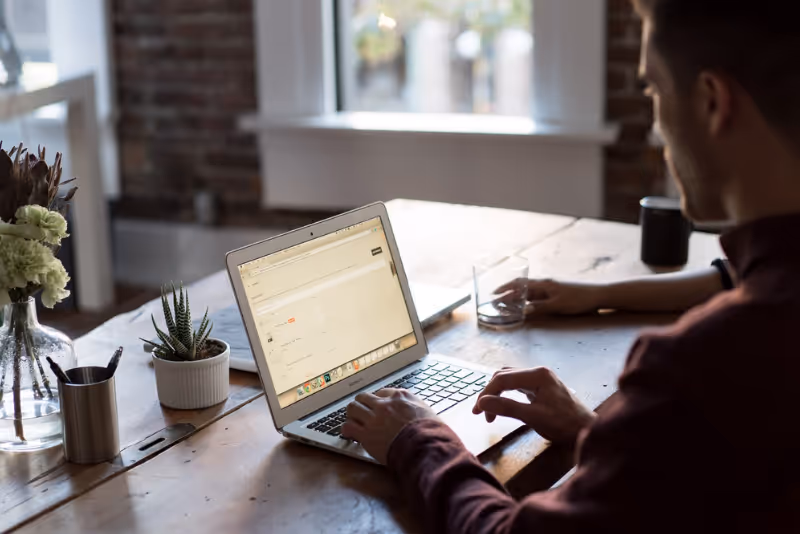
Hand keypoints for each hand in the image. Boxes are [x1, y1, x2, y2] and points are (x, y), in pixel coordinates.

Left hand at [342, 389, 439, 463]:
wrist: (424, 446)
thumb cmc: (431, 432)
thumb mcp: (427, 411)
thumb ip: (416, 408)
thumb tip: (415, 412)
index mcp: (400, 397)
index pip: (382, 392)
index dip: (378, 400)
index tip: (378, 407)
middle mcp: (384, 404)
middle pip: (363, 397)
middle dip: (362, 404)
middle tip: (362, 413)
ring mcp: (373, 419)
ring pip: (352, 408)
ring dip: (352, 415)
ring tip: (354, 421)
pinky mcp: (366, 435)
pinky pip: (348, 427)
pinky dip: (347, 430)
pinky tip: (349, 434)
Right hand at [472, 367, 595, 442]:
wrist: (587, 430)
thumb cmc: (564, 424)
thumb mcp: (534, 417)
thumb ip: (507, 408)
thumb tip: (482, 403)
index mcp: (537, 375)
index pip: (502, 379)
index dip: (487, 394)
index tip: (478, 411)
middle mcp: (537, 372)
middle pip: (503, 376)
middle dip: (490, 393)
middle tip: (481, 413)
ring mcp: (539, 379)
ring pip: (509, 380)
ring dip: (496, 394)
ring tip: (489, 412)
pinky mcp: (540, 387)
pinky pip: (516, 386)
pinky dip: (506, 395)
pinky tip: (502, 405)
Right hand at [496, 279, 603, 315]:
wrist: (597, 296)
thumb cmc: (578, 299)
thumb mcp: (558, 305)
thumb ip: (540, 308)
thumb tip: (523, 311)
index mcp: (543, 284)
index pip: (519, 284)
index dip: (505, 288)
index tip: (494, 294)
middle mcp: (544, 285)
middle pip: (521, 288)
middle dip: (507, 294)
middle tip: (496, 302)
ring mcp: (550, 290)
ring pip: (528, 293)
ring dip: (516, 298)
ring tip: (506, 305)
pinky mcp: (555, 295)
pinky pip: (536, 297)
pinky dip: (526, 302)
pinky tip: (525, 307)